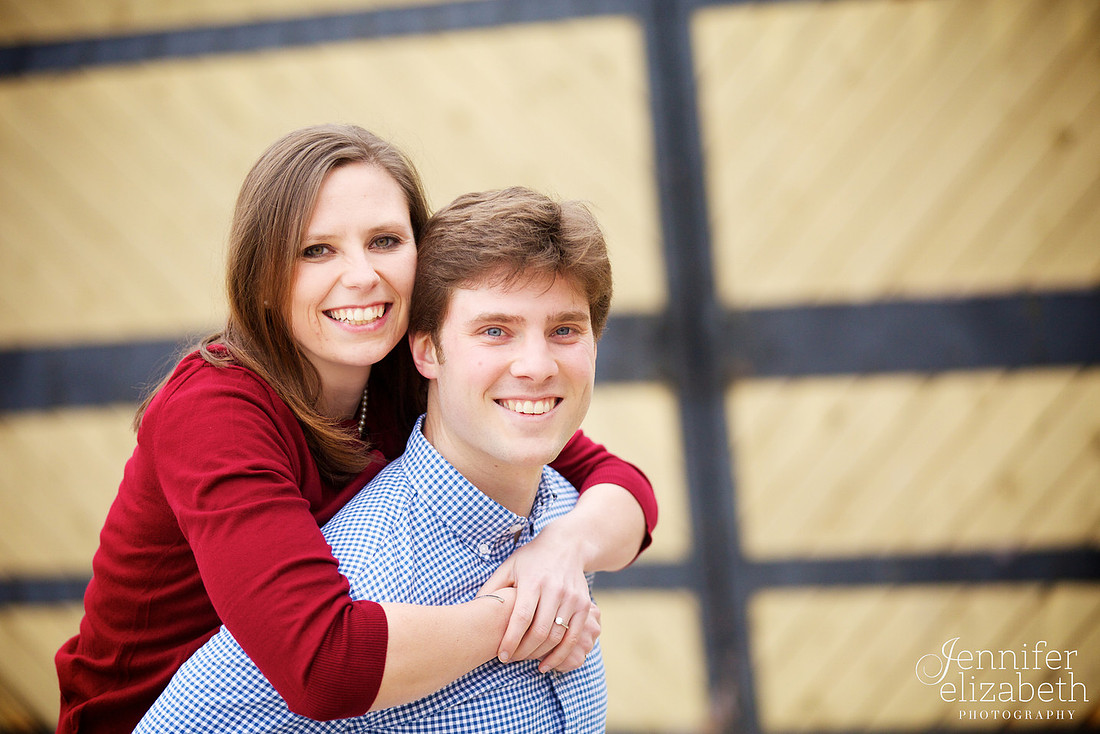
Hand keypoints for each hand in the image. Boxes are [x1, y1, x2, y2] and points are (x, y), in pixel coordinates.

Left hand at [478, 531, 595, 671]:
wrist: (566, 546)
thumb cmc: (531, 559)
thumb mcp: (508, 566)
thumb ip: (492, 587)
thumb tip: (475, 609)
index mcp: (533, 581)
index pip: (521, 617)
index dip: (511, 640)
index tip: (502, 656)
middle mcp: (555, 590)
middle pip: (539, 631)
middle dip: (523, 651)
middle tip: (511, 659)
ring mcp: (572, 598)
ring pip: (556, 637)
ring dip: (540, 655)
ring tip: (525, 660)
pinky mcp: (584, 606)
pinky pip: (573, 637)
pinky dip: (561, 655)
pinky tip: (546, 664)